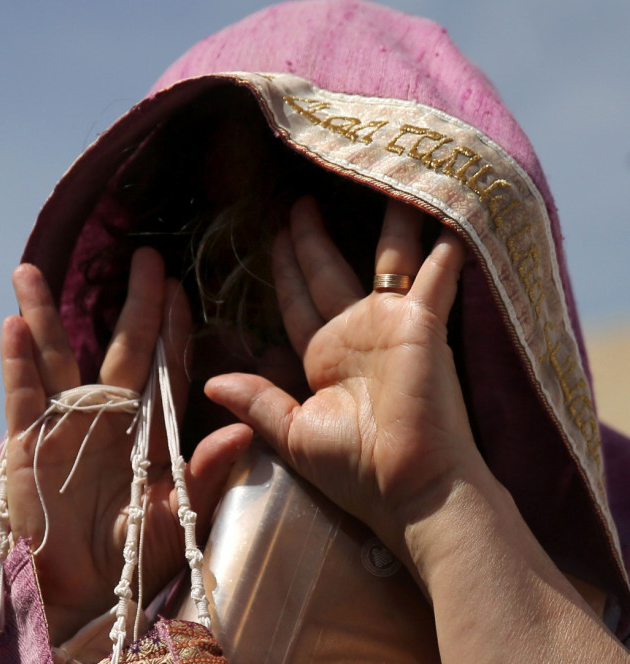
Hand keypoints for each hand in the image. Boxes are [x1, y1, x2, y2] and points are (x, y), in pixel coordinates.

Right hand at [1, 249, 251, 644]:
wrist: (84, 591)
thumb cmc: (135, 556)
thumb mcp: (176, 517)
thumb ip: (205, 474)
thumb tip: (243, 432)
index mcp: (149, 432)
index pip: (164, 369)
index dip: (171, 328)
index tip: (179, 287)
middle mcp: (109, 417)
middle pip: (120, 348)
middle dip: (133, 304)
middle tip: (144, 256)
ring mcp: (65, 425)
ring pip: (56, 359)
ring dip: (45, 316)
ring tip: (32, 271)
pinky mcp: (27, 443)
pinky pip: (22, 395)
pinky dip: (17, 363)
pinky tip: (13, 326)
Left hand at [205, 197, 478, 561]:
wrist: (409, 489)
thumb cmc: (354, 471)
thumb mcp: (293, 435)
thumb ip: (257, 402)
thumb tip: (211, 383)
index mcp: (323, 358)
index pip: (297, 301)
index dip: (285, 266)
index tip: (275, 233)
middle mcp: (357, 334)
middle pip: (330, 270)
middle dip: (313, 235)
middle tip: (300, 198)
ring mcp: (394, 326)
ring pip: (388, 258)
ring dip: (385, 221)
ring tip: (377, 174)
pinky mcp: (424, 325)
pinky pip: (438, 274)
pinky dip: (447, 244)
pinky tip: (451, 209)